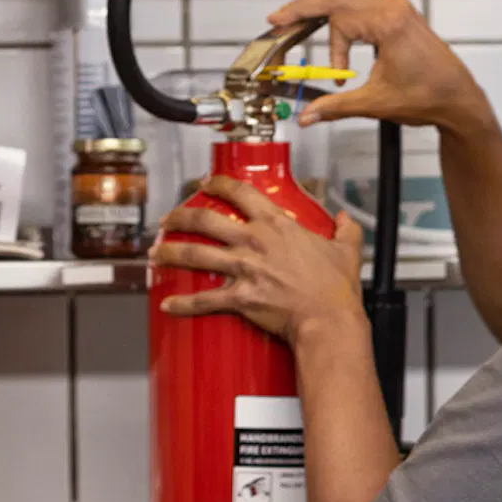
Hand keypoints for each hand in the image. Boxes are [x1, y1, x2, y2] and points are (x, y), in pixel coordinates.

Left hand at [154, 178, 366, 353]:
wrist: (328, 318)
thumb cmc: (335, 288)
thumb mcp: (347, 250)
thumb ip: (346, 230)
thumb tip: (345, 219)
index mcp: (277, 225)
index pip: (240, 193)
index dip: (219, 184)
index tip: (206, 183)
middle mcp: (254, 242)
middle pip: (205, 220)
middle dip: (180, 217)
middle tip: (168, 218)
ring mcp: (243, 269)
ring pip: (195, 255)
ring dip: (170, 253)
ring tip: (155, 253)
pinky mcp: (239, 298)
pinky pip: (203, 300)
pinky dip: (182, 303)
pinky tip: (167, 304)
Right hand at [264, 0, 493, 136]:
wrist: (458, 101)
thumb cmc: (429, 97)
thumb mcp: (375, 103)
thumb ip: (335, 106)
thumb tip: (307, 115)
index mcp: (389, 23)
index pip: (340, 20)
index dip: (332, 49)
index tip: (336, 73)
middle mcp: (394, 9)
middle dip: (306, 8)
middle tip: (278, 19)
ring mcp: (399, 11)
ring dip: (322, 10)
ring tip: (295, 18)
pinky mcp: (401, 18)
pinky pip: (363, 8)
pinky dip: (342, 16)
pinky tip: (330, 27)